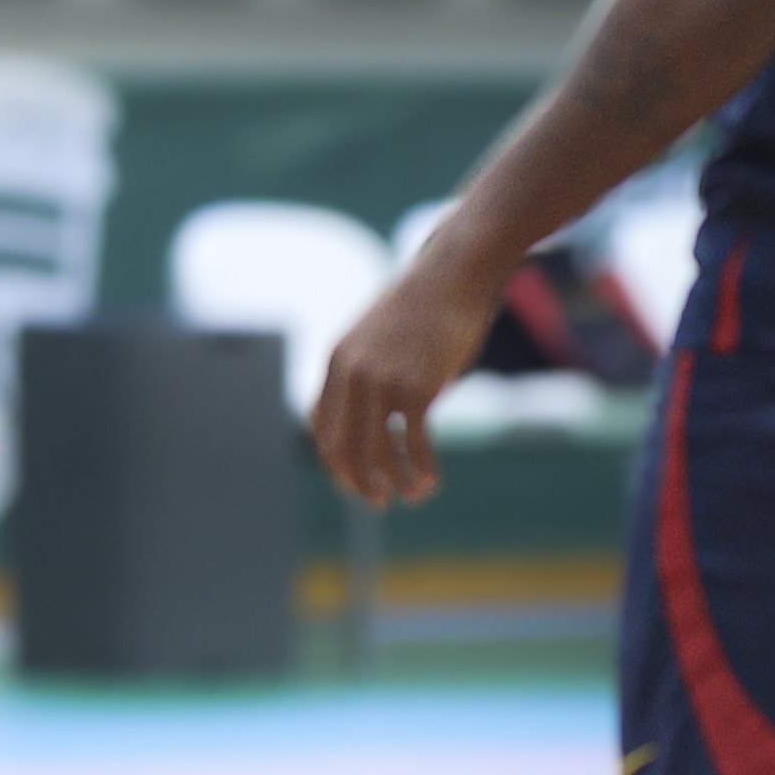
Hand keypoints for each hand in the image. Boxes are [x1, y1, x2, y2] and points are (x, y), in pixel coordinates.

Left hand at [308, 253, 500, 507]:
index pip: (322, 427)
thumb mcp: (382, 339)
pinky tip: (432, 480)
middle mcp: (351, 374)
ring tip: (412, 495)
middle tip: (378, 502)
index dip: (336, 461)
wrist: (453, 273)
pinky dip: (421, 468)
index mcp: (337, 362)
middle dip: (358, 482)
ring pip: (377, 451)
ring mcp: (382, 381)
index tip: (356, 479)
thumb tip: (385, 417)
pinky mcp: (417, 386)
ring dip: (394, 482)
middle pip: (342, 447)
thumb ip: (373, 375)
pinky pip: (414, 442)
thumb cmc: (424, 307)